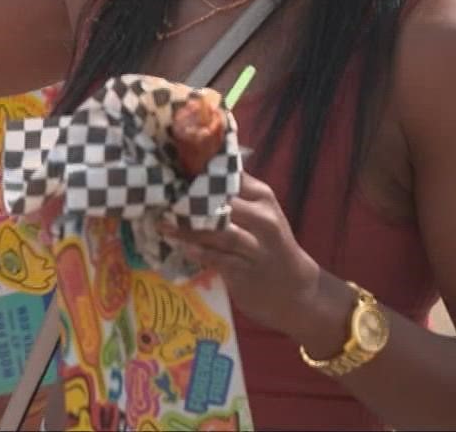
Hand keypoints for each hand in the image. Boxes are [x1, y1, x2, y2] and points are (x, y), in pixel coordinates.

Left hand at [162, 172, 324, 336]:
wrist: (296, 288)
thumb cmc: (267, 243)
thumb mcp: (257, 213)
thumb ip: (230, 194)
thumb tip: (188, 172)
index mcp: (261, 196)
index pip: (230, 175)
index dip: (199, 171)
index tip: (170, 168)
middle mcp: (262, 218)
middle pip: (222, 202)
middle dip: (189, 199)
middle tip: (160, 197)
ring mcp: (256, 246)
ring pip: (219, 231)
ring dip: (187, 227)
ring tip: (161, 223)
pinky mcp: (246, 270)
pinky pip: (217, 258)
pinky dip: (197, 252)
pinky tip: (181, 247)